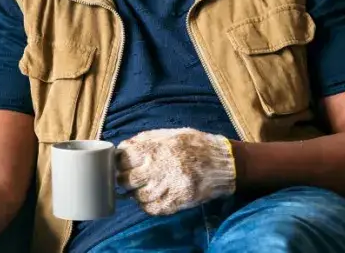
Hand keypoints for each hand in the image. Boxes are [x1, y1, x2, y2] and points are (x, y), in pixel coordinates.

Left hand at [117, 127, 236, 215]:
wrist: (225, 163)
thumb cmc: (195, 145)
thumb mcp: (169, 134)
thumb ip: (143, 141)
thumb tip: (120, 150)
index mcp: (155, 148)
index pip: (122, 159)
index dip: (120, 162)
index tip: (123, 164)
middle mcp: (159, 167)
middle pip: (126, 180)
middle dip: (125, 179)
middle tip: (130, 179)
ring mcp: (168, 186)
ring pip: (138, 196)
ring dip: (136, 194)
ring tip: (143, 188)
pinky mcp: (177, 201)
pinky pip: (152, 208)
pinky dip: (148, 205)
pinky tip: (153, 197)